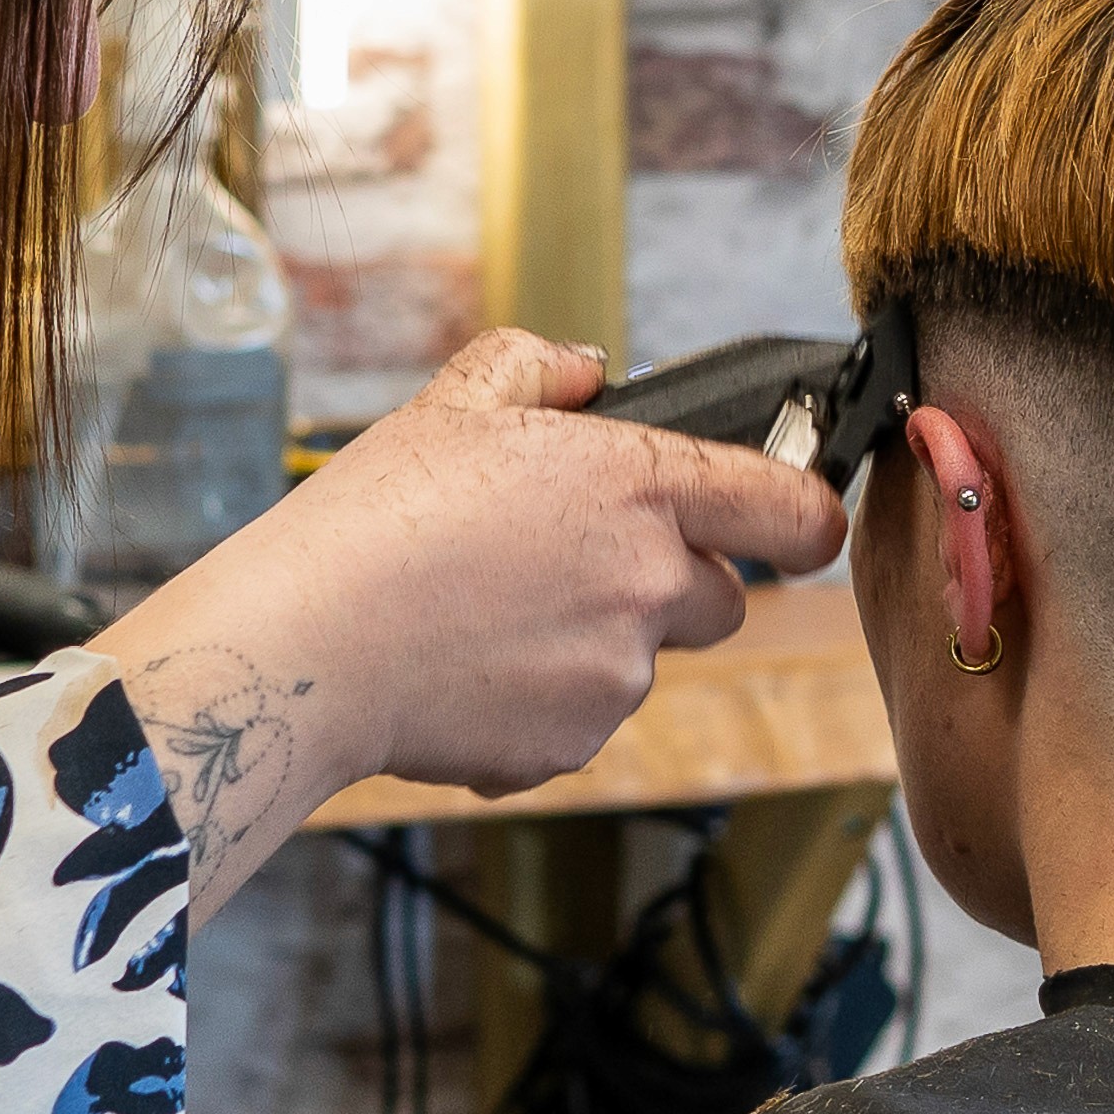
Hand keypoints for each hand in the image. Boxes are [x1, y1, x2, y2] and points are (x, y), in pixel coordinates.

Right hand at [94, 330, 851, 910]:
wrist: (307, 644)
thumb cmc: (374, 518)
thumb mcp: (454, 402)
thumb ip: (539, 368)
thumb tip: (588, 372)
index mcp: (639, 486)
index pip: (794, 510)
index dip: (806, 516)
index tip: (794, 523)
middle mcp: (650, 585)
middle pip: (722, 598)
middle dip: (671, 584)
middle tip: (573, 564)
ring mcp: (617, 676)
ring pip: (641, 661)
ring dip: (594, 642)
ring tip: (487, 614)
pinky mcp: (572, 746)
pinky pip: (579, 720)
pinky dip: (538, 701)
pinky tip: (464, 666)